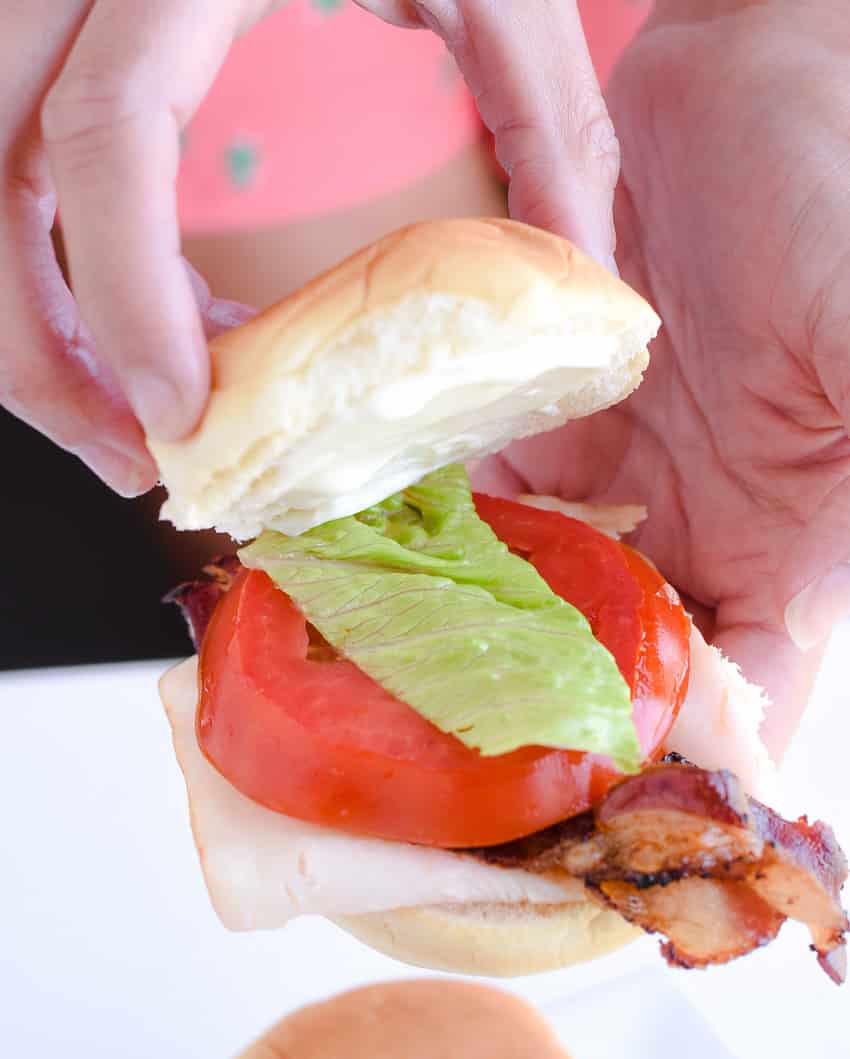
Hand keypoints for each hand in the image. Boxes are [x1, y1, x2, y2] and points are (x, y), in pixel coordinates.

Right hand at [2, 0, 617, 494]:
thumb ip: (547, 119)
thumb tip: (585, 280)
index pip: (104, 134)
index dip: (126, 294)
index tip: (182, 415)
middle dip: (40, 348)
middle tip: (136, 457)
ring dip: (34, 325)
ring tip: (127, 424)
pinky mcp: (56, 25)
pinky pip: (14, 166)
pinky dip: (61, 268)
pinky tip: (150, 326)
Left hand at [476, 0, 849, 754]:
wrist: (748, 90)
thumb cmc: (833, 198)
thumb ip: (847, 449)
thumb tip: (834, 577)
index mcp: (790, 549)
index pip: (740, 688)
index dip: (675, 751)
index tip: (589, 793)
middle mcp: (702, 532)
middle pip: (627, 664)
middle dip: (553, 711)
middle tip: (460, 752)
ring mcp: (624, 483)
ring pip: (548, 596)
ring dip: (484, 632)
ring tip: (401, 671)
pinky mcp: (558, 424)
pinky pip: (494, 500)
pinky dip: (448, 533)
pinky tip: (390, 557)